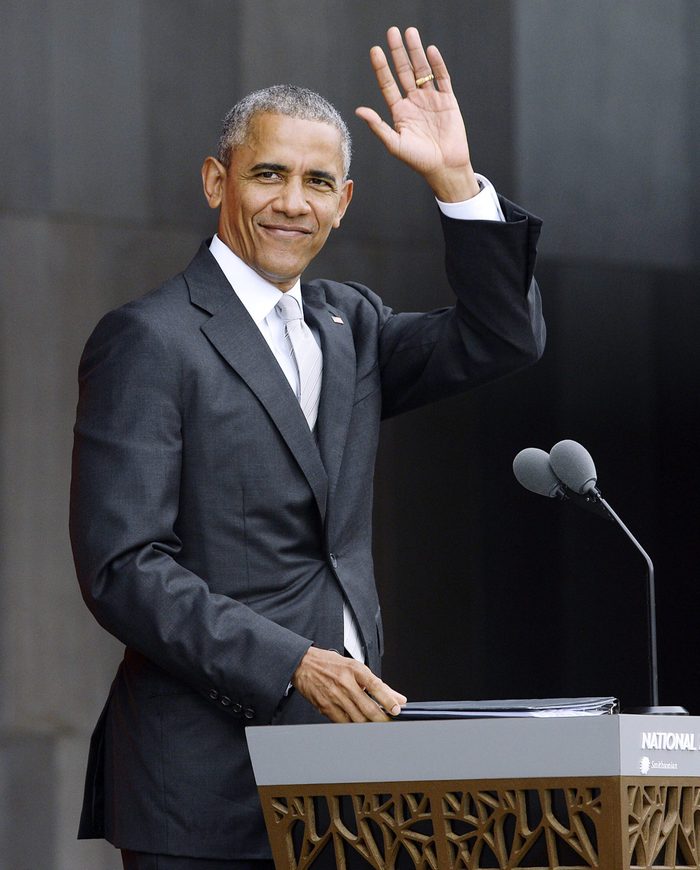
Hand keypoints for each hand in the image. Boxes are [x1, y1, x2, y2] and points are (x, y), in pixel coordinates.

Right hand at [292, 646, 406, 722]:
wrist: (303, 664)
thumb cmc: (330, 664)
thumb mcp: (355, 667)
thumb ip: (378, 684)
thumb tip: (398, 698)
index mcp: (354, 669)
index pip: (375, 686)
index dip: (388, 699)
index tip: (397, 709)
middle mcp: (345, 683)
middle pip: (368, 707)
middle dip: (382, 718)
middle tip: (390, 722)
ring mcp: (335, 697)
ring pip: (357, 718)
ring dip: (369, 724)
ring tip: (376, 724)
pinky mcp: (326, 708)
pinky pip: (344, 722)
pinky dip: (354, 725)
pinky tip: (359, 723)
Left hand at [355, 26, 479, 201]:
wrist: (445, 167)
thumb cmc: (418, 160)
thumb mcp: (394, 143)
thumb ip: (377, 125)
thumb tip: (358, 110)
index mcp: (399, 112)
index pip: (388, 84)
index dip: (381, 67)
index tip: (375, 50)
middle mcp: (414, 102)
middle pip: (403, 71)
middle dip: (398, 52)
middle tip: (392, 32)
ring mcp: (431, 99)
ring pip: (422, 70)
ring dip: (416, 52)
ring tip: (410, 33)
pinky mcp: (448, 101)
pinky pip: (442, 78)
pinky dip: (437, 64)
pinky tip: (430, 51)